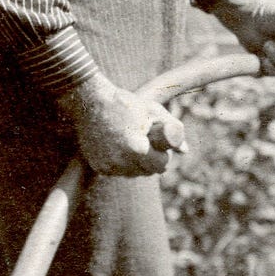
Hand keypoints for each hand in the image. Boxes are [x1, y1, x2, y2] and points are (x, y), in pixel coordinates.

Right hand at [57, 73, 186, 178]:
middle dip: (150, 160)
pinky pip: (117, 171)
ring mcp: (108, 166)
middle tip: (145, 141)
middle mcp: (121, 162)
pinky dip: (120, 162)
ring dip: (136, 163)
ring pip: (132, 174)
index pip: (161, 165)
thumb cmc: (126, 103)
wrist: (89, 101)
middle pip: (147, 172)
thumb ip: (173, 131)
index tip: (157, 143)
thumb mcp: (153, 111)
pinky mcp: (98, 167)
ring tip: (130, 141)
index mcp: (137, 149)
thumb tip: (185, 151)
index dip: (163, 154)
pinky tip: (117, 145)